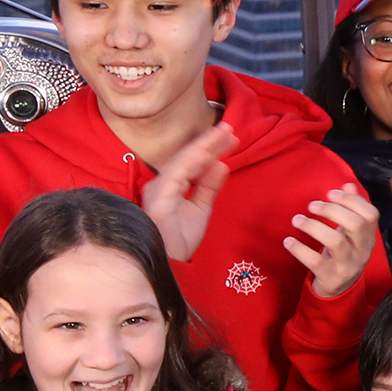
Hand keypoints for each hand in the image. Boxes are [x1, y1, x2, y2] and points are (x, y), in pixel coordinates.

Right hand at [142, 123, 239, 261]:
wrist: (167, 262)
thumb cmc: (178, 239)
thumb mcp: (200, 209)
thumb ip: (209, 186)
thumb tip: (220, 164)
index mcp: (171, 185)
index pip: (194, 161)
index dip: (212, 148)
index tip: (232, 137)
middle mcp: (163, 183)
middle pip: (189, 157)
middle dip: (210, 141)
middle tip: (230, 127)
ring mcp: (159, 189)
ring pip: (184, 161)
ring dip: (204, 145)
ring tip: (222, 133)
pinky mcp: (159, 198)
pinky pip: (177, 175)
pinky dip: (192, 162)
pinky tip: (207, 152)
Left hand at [284, 184, 384, 298]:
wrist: (340, 289)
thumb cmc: (344, 254)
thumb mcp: (352, 233)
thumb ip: (352, 208)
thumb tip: (348, 184)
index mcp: (369, 237)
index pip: (370, 214)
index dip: (352, 200)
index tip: (330, 193)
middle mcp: (362, 251)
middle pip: (355, 224)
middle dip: (331, 210)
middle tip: (311, 205)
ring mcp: (347, 265)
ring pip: (336, 241)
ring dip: (313, 227)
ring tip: (296, 220)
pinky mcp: (331, 277)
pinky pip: (315, 261)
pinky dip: (300, 249)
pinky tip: (288, 241)